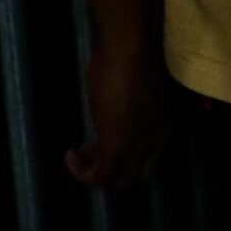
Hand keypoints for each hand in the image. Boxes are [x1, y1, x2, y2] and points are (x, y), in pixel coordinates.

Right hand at [66, 40, 169, 189]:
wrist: (129, 49)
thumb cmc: (129, 58)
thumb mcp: (133, 92)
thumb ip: (128, 109)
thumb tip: (114, 113)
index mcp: (161, 128)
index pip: (146, 163)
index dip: (122, 161)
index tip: (101, 146)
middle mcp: (154, 142)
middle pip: (132, 176)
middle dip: (108, 169)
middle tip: (87, 151)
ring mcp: (137, 146)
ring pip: (116, 181)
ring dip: (92, 173)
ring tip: (76, 155)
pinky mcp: (117, 146)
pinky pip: (99, 177)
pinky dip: (81, 173)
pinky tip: (69, 156)